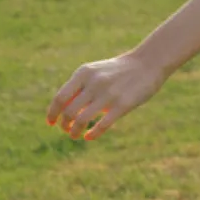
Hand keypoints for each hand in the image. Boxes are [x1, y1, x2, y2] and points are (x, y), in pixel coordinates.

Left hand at [46, 51, 164, 140]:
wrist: (148, 63)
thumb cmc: (117, 71)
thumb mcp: (95, 72)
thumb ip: (79, 88)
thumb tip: (62, 111)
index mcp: (84, 73)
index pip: (60, 98)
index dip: (52, 113)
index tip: (51, 123)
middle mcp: (94, 83)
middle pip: (69, 111)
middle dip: (64, 125)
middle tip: (66, 130)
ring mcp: (108, 94)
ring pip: (82, 120)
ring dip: (75, 131)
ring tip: (75, 135)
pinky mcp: (123, 105)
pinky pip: (103, 125)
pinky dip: (93, 134)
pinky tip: (89, 137)